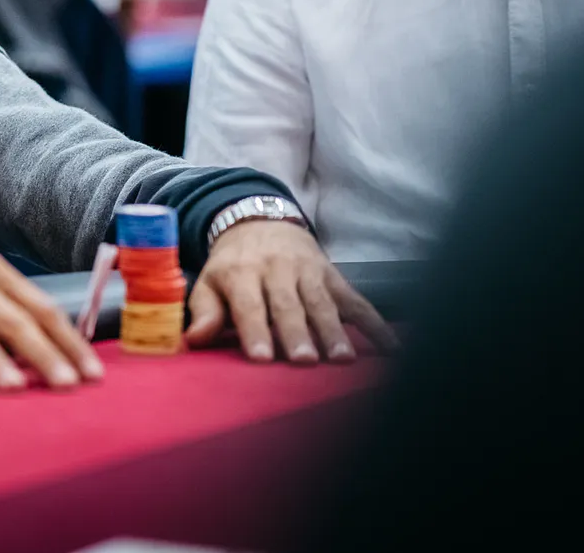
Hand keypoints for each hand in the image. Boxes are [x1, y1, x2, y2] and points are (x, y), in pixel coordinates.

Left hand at [186, 220, 397, 363]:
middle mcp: (276, 270)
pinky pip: (356, 300)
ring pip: (321, 303)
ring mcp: (308, 272)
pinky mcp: (333, 276)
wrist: (260, 222)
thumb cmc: (231, 265)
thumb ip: (204, 311)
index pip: (248, 305)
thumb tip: (193, 340)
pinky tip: (390, 348)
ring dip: (333, 330)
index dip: (254, 330)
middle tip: (303, 361)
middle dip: (296, 333)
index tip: (261, 358)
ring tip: (341, 358)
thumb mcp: (209, 281)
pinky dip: (375, 323)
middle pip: (287, 305)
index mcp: (241, 273)